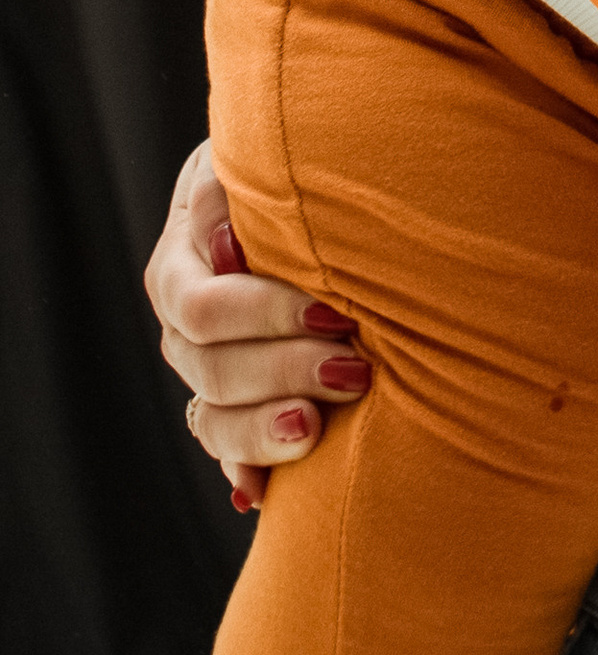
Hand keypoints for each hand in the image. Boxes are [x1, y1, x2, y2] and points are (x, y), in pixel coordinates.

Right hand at [146, 142, 367, 507]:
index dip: (266, 315)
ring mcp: (206, 367)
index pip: (205, 307)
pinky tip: (261, 493)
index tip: (336, 312)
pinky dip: (244, 468)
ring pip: (214, 416)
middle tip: (356, 369)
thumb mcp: (257, 162)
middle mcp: (185, 323)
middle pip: (213, 367)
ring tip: (316, 431)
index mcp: (184, 262)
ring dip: (264, 429)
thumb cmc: (298, 162)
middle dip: (284, 371)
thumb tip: (226, 244)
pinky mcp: (233, 401)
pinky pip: (224, 448)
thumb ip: (232, 195)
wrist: (319, 189)